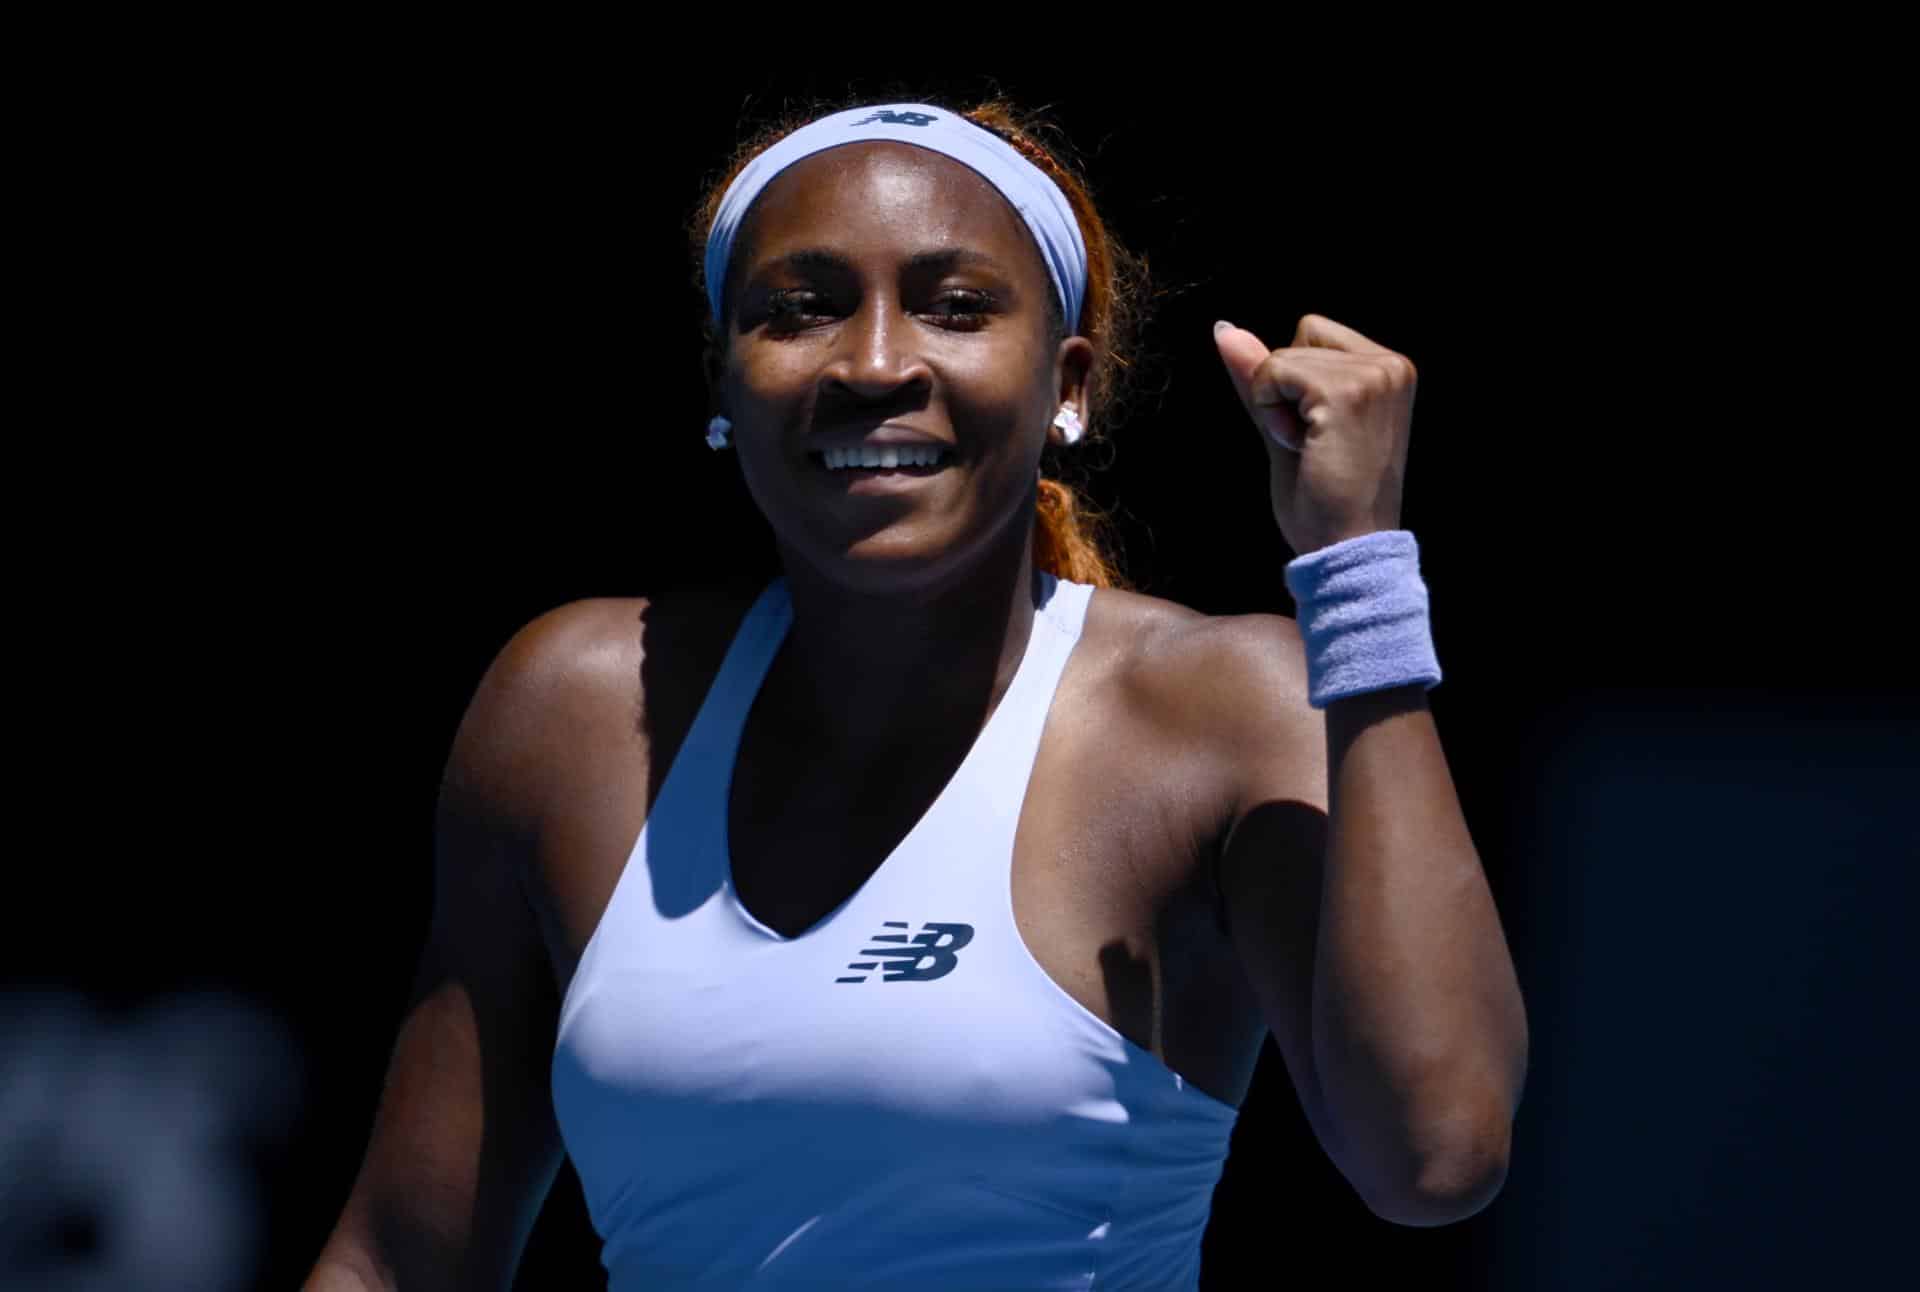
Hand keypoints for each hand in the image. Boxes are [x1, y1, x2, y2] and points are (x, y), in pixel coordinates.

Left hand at [1213, 314, 1417, 554]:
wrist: (1347, 552)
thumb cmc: (1324, 502)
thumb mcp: (1286, 426)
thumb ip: (1262, 375)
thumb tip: (1223, 329)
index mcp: (1389, 370)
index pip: (1311, 333)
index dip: (1294, 384)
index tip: (1320, 435)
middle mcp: (1392, 366)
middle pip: (1298, 336)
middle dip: (1286, 390)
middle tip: (1316, 445)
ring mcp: (1375, 376)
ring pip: (1281, 356)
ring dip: (1277, 406)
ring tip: (1313, 450)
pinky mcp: (1348, 392)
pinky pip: (1273, 373)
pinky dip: (1271, 413)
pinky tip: (1303, 449)